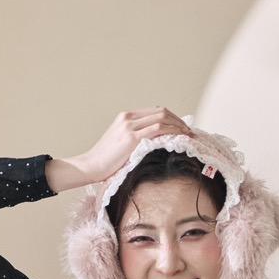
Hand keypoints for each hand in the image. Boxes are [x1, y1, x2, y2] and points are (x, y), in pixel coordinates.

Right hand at [74, 108, 192, 185]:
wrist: (90, 166)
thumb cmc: (104, 161)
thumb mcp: (120, 144)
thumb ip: (134, 139)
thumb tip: (153, 144)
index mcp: (125, 116)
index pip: (155, 111)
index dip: (171, 117)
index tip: (181, 127)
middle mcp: (128, 117)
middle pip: (161, 112)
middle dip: (178, 120)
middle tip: (189, 131)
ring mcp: (130, 126)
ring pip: (162, 118)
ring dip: (178, 125)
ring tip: (188, 134)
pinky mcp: (132, 138)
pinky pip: (158, 129)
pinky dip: (172, 131)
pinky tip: (180, 137)